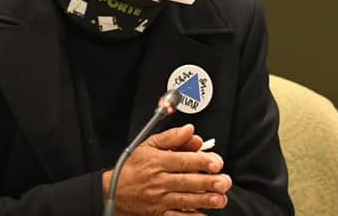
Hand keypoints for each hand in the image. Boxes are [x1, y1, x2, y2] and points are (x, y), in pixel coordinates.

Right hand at [103, 124, 232, 215]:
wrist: (113, 191)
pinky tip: (204, 215)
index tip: (217, 163)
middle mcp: (158, 181)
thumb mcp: (148, 145)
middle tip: (224, 182)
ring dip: (204, 200)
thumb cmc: (134, 167)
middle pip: (186, 182)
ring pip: (184, 200)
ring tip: (220, 199)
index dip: (201, 161)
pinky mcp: (158, 213)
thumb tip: (190, 130)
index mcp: (157, 162)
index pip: (182, 161)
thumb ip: (171, 137)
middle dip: (207, 183)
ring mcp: (158, 199)